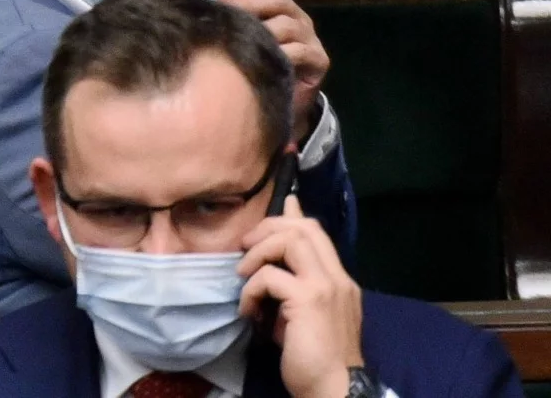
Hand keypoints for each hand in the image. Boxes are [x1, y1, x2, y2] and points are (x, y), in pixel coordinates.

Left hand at [220, 0, 328, 128]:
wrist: (281, 100)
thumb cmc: (256, 65)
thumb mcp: (242, 39)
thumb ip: (230, 21)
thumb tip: (206, 9)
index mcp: (278, 6)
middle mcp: (297, 17)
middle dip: (250, 3)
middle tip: (229, 14)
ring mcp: (310, 38)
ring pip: (287, 24)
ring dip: (264, 30)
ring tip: (243, 40)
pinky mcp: (319, 60)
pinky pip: (301, 50)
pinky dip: (282, 53)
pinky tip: (264, 59)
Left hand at [240, 210, 363, 397]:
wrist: (336, 389)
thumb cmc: (316, 358)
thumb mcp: (303, 315)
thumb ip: (292, 287)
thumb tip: (269, 267)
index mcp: (339, 282)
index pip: (318, 234)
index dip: (294, 216)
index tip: (281, 203)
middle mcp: (338, 279)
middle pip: (305, 227)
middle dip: (268, 228)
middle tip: (245, 248)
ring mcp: (326, 287)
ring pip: (291, 240)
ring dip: (259, 253)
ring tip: (243, 275)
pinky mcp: (308, 300)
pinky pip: (270, 276)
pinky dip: (251, 289)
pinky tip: (248, 311)